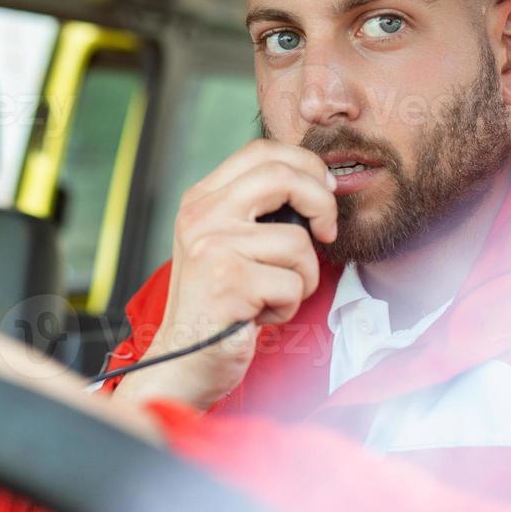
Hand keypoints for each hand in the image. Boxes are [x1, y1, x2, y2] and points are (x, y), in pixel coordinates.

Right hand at [115, 139, 336, 410]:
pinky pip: (293, 285)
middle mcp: (201, 215)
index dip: (305, 165)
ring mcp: (211, 246)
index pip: (261, 152)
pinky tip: (260, 315)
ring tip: (273, 294)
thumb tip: (319, 185)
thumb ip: (257, 211)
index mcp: (201, 199)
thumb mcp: (227, 242)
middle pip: (282, 176)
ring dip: (303, 277)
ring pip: (298, 243)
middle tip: (327, 232)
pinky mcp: (228, 281)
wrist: (183, 359)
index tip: (325, 193)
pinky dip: (288, 306)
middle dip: (322, 204)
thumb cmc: (219, 303)